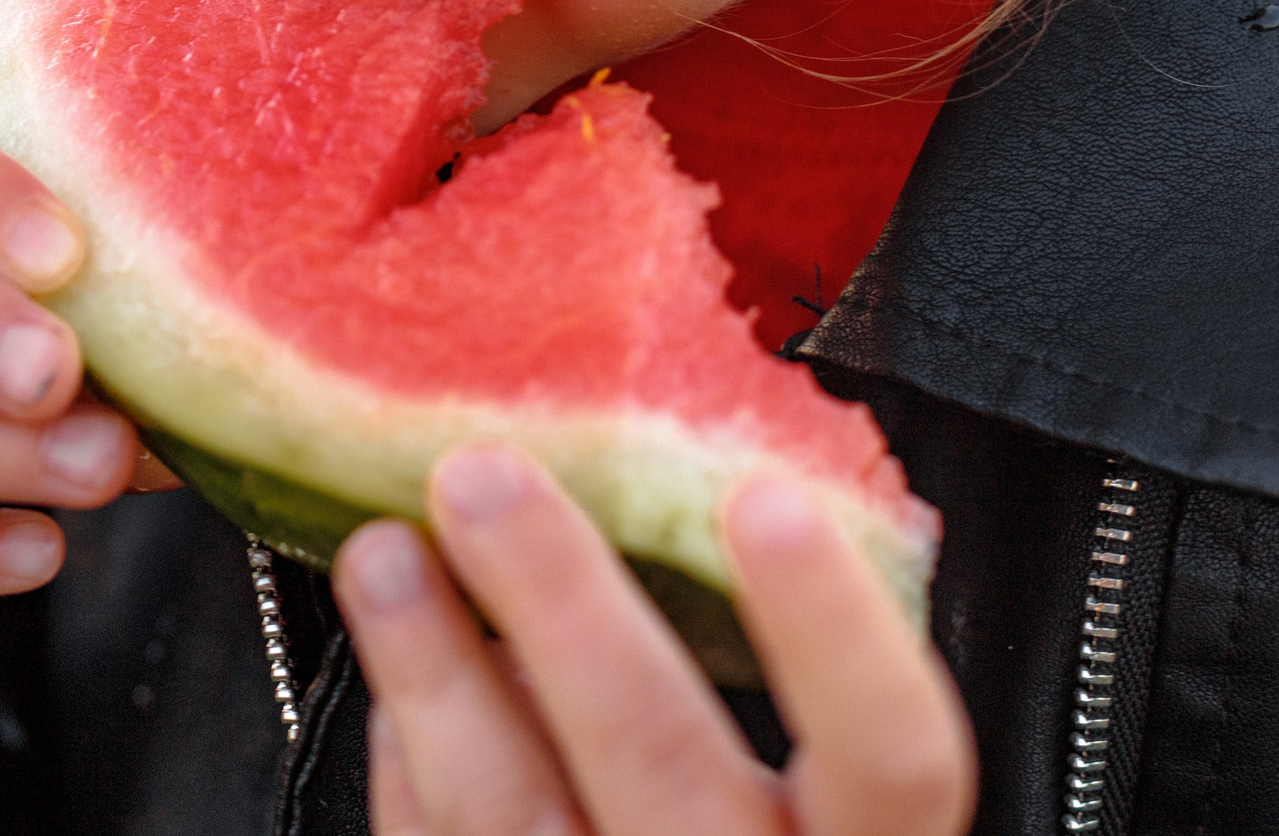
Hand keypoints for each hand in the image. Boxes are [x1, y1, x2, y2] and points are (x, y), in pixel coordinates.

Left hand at [336, 445, 973, 835]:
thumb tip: (683, 502)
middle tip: (483, 476)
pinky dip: (414, 773)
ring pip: (512, 814)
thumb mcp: (839, 815)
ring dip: (435, 670)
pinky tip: (400, 693)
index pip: (894, 756)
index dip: (832, 629)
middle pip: (659, 757)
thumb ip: (805, 701)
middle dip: (561, 600)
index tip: (765, 500)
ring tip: (384, 552)